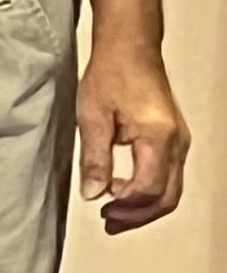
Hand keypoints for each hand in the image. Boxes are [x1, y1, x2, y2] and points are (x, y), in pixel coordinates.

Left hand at [77, 38, 191, 230]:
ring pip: (172, 190)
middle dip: (137, 216)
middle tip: (109, 223)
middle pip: (166, 197)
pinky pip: (169, 176)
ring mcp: (179, 141)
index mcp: (158, 137)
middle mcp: (177, 142)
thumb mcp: (91, 117)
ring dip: (144, 207)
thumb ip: (94, 158)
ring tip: (114, 214)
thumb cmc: (112, 74)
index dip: (125, 206)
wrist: (130, 49)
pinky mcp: (175, 139)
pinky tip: (125, 191)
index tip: (101, 208)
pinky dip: (150, 191)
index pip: (147, 188)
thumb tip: (93, 193)